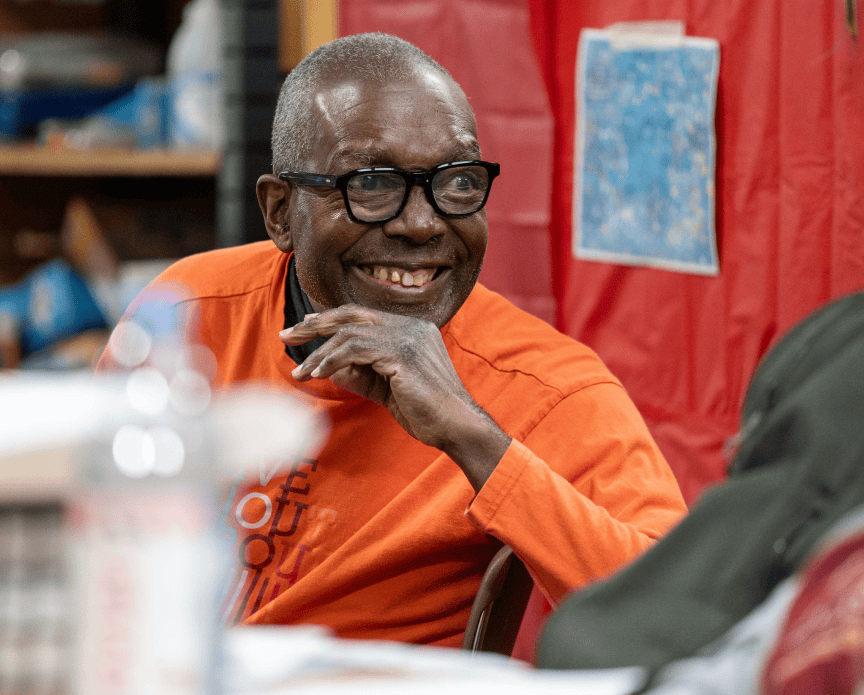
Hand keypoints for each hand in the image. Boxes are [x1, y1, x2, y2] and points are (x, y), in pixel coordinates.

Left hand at [280, 305, 510, 489]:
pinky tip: (317, 373)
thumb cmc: (425, 411)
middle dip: (315, 325)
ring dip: (319, 353)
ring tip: (300, 372)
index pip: (362, 315)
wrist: (455, 426)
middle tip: (288, 335)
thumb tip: (330, 368)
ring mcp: (407, 336)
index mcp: (411, 328)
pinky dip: (331, 361)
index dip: (330, 319)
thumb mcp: (386, 388)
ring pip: (350, 334)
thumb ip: (362, 374)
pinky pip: (355, 350)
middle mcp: (410, 325)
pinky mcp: (402, 354)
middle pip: (352, 315)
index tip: (305, 327)